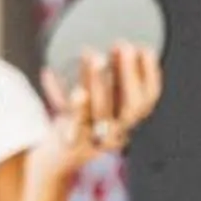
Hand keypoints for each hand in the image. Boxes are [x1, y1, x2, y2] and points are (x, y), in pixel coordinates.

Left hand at [32, 42, 164, 184]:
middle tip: (122, 44)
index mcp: (129, 122)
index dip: (150, 74)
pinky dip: (58, 92)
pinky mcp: (69, 140)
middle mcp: (116, 133)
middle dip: (127, 73)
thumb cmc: (84, 118)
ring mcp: (93, 139)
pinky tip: (50, 72)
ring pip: (98, 110)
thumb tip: (121, 43)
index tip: (144, 47)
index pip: (148, 99)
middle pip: (129, 107)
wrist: (58, 158)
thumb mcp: (101, 98)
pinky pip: (66, 115)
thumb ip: (111, 76)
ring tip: (91, 52)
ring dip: (95, 79)